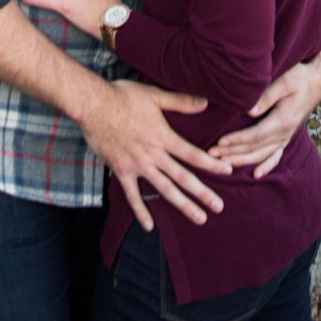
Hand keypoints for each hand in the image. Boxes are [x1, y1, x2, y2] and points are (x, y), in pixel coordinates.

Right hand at [77, 79, 231, 231]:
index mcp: (163, 137)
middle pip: (183, 177)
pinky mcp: (121, 171)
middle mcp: (154, 155)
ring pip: (164, 190)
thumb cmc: (123, 97)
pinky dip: (141, 211)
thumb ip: (180, 102)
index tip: (227, 171)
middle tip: (219, 207)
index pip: (192, 154)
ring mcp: (138, 165)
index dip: (211, 163)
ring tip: (199, 218)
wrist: (93, 105)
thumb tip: (205, 102)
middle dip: (203, 193)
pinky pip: (132, 196)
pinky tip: (149, 226)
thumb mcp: (154, 95)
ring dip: (183, 205)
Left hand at [208, 46, 320, 178]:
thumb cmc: (299, 77)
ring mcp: (286, 137)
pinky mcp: (286, 137)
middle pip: (256, 148)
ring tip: (223, 164)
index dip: (237, 141)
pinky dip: (266, 166)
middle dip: (233, 153)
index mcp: (284, 120)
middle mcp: (285, 133)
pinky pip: (276, 156)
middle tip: (211, 156)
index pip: (256, 135)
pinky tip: (256, 175)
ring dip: (242, 161)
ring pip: (262, 155)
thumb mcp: (285, 81)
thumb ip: (267, 96)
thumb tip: (249, 111)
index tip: (220, 143)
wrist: (316, 82)